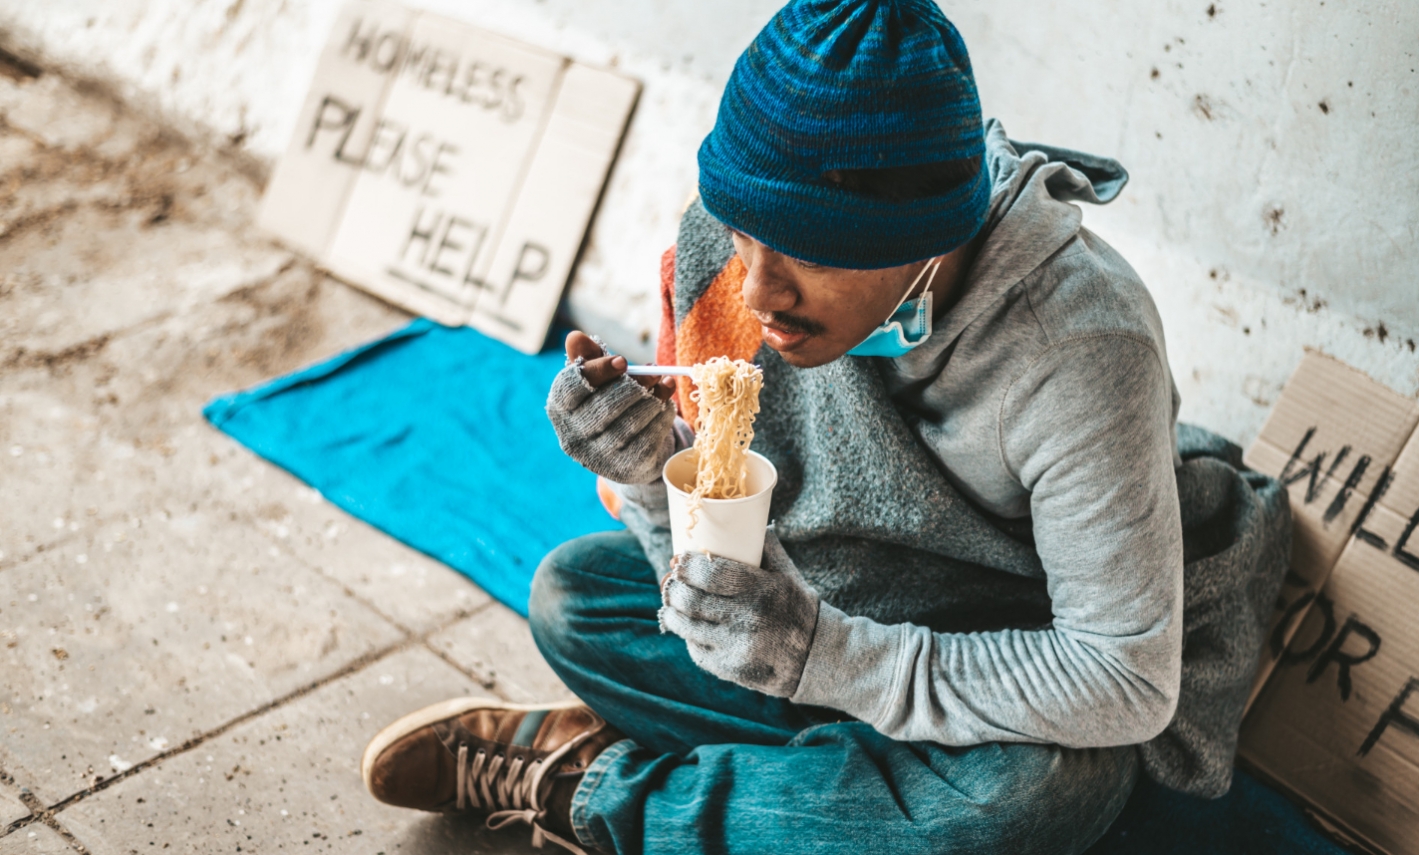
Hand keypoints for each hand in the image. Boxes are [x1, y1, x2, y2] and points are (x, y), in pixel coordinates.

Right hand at [547, 331, 677, 483]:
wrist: (628, 449)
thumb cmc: (608, 403)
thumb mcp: (598, 378)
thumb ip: (588, 357)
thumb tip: (575, 337)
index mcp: (559, 409)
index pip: (570, 388)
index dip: (599, 371)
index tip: (624, 361)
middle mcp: (572, 437)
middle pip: (604, 406)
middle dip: (635, 385)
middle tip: (654, 372)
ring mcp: (597, 457)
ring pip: (629, 424)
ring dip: (652, 400)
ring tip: (665, 385)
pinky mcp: (624, 469)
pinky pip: (647, 439)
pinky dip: (661, 418)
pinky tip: (666, 405)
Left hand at [659, 530, 819, 697]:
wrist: (817, 658)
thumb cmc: (798, 607)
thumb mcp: (787, 574)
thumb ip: (764, 547)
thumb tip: (740, 517)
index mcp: (762, 591)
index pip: (711, 573)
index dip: (688, 565)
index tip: (679, 559)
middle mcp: (747, 620)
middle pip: (692, 600)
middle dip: (675, 587)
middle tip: (671, 579)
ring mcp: (736, 648)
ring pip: (687, 626)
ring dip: (673, 610)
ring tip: (672, 600)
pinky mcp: (729, 669)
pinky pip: (696, 648)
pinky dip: (687, 634)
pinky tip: (688, 624)